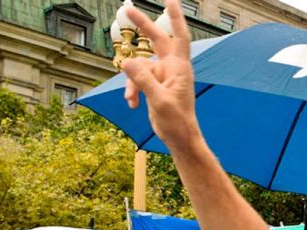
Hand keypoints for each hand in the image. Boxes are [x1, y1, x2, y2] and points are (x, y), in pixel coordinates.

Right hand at [121, 0, 201, 151]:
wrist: (179, 138)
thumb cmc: (177, 121)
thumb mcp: (159, 101)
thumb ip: (143, 81)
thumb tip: (126, 61)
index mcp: (180, 68)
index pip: (179, 37)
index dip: (175, 18)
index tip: (170, 0)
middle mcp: (172, 68)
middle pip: (157, 40)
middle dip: (142, 26)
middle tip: (126, 9)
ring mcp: (162, 76)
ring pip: (139, 68)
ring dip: (132, 84)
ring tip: (131, 101)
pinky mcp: (154, 85)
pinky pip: (137, 81)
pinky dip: (132, 91)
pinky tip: (132, 105)